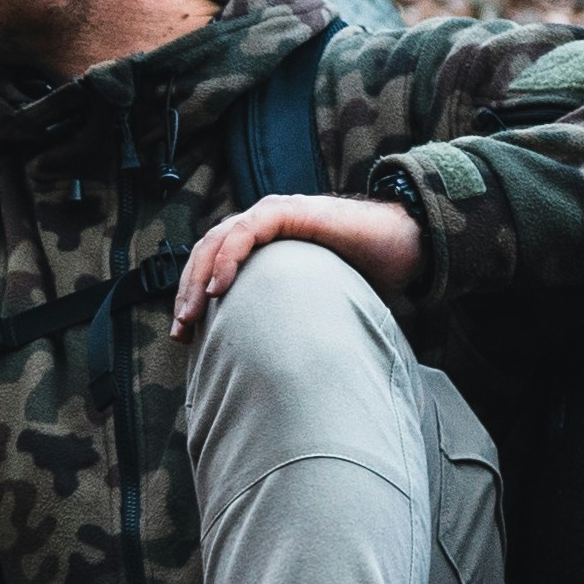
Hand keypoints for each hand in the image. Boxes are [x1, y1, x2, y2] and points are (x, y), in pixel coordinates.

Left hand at [170, 191, 427, 339]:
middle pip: (205, 255)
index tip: (186, 338)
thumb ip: (287, 322)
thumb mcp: (313, 305)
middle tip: (181, 332)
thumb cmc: (364, 276)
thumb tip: (271, 372)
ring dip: (199, 278)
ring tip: (193, 314)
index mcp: (261, 248)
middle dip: (188, 293)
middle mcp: (260, 228)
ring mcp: (272, 215)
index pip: (212, 268)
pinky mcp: (287, 211)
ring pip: (217, 241)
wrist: (402, 246)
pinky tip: (221, 287)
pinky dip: (228, 256)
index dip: (193, 299)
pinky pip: (246, 230)